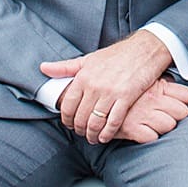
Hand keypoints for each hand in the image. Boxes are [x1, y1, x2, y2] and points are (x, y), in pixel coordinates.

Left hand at [43, 31, 174, 142]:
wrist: (144, 49)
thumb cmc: (116, 55)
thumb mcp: (88, 59)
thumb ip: (65, 67)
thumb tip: (43, 68)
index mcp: (83, 76)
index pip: (68, 105)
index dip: (67, 119)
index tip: (70, 124)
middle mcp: (94, 85)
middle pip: (80, 117)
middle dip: (79, 129)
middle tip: (81, 133)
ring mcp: (110, 92)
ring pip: (95, 122)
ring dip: (92, 134)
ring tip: (92, 138)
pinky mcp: (126, 97)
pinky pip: (113, 122)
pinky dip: (107, 133)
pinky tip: (105, 137)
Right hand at [111, 78, 187, 143]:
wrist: (94, 95)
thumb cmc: (121, 84)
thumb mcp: (141, 75)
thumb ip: (159, 79)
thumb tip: (171, 81)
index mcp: (157, 85)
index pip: (186, 95)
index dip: (184, 101)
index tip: (179, 104)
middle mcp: (152, 98)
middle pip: (182, 112)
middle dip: (176, 116)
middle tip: (168, 115)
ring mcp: (143, 113)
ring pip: (169, 125)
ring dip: (163, 127)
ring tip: (154, 124)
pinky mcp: (131, 128)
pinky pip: (152, 137)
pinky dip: (148, 136)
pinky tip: (143, 132)